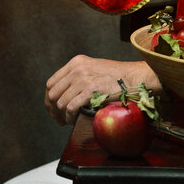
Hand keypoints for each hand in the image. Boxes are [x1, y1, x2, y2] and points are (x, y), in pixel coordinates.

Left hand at [45, 55, 162, 125]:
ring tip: (70, 121)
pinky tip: (75, 120)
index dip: (49, 100)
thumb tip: (63, 94)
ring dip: (63, 116)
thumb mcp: (94, 69)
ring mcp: (83, 79)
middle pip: (52, 94)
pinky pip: (70, 108)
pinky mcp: (90, 90)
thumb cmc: (116, 77)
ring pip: (60, 103)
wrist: (134, 78)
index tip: (53, 110)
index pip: (51, 83)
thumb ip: (78, 77)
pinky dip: (70, 117)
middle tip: (60, 120)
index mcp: (76, 62)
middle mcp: (77, 69)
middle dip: (54, 110)